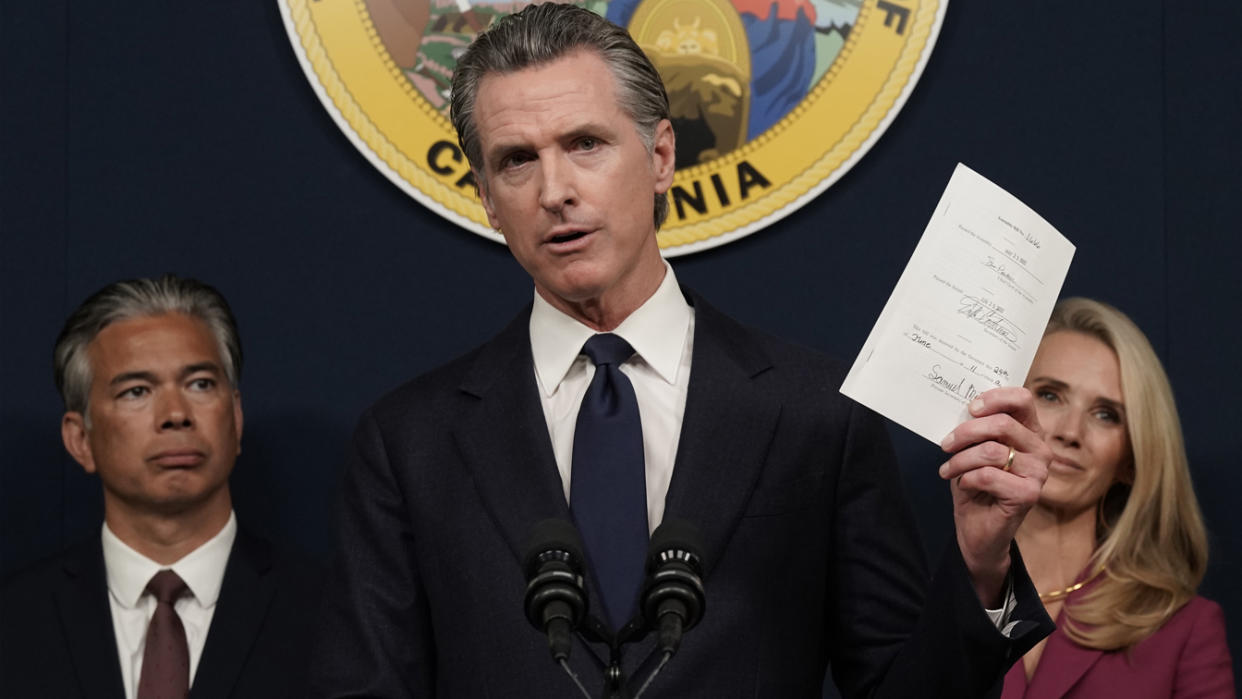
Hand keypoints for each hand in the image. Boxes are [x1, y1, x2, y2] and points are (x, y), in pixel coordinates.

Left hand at [938, 387, 1049, 606]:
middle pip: (1002, 423)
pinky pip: (988, 475)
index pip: (1022, 400)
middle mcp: (1040, 450)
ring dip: (960, 460)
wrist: (978, 531)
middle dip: (965, 432)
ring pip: (991, 451)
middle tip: (946, 444)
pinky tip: (962, 485)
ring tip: (948, 469)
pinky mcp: (1029, 494)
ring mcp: (1038, 473)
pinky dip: (966, 478)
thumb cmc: (976, 487)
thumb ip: (976, 430)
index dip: (995, 398)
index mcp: (1029, 433)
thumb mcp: (973, 452)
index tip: (970, 408)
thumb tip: (963, 410)